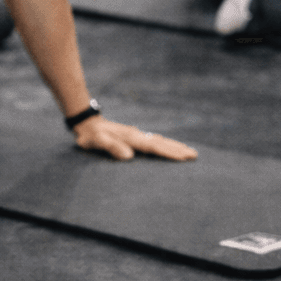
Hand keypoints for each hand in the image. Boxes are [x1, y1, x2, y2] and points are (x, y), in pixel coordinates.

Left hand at [72, 114, 196, 160]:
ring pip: (159, 140)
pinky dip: (164, 144)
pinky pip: (153, 141)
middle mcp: (137, 135)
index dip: (169, 152)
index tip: (184, 157)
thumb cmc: (90, 136)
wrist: (86, 124)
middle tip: (195, 155)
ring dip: (173, 146)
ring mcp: (136, 135)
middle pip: (161, 142)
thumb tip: (129, 156)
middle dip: (177, 149)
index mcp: (131, 138)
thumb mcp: (97, 142)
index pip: (154, 146)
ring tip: (188, 151)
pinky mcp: (133, 136)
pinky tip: (168, 146)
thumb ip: (111, 147)